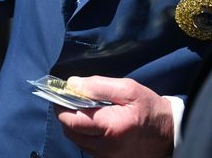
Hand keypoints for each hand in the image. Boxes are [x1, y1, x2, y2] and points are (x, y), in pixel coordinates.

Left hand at [56, 76, 172, 157]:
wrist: (171, 134)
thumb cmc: (150, 109)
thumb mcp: (128, 89)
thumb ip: (98, 85)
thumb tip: (72, 83)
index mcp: (110, 126)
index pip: (71, 120)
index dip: (61, 107)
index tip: (61, 96)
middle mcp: (107, 146)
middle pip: (70, 132)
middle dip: (66, 116)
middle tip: (71, 103)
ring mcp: (109, 156)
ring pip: (78, 142)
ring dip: (75, 127)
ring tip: (83, 113)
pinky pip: (89, 149)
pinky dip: (85, 137)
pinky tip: (93, 126)